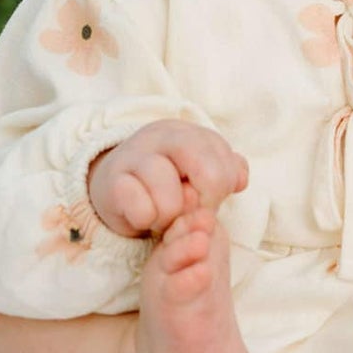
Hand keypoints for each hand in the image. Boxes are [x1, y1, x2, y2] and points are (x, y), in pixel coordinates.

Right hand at [87, 120, 249, 237]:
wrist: (113, 186)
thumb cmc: (164, 183)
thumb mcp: (196, 173)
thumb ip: (224, 172)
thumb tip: (240, 179)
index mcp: (188, 132)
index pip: (225, 160)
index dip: (223, 187)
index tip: (207, 197)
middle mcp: (162, 136)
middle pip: (208, 172)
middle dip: (205, 202)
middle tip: (190, 212)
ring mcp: (135, 156)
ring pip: (172, 199)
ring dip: (170, 217)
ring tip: (162, 215)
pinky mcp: (112, 182)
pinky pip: (142, 210)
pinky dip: (146, 220)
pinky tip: (142, 216)